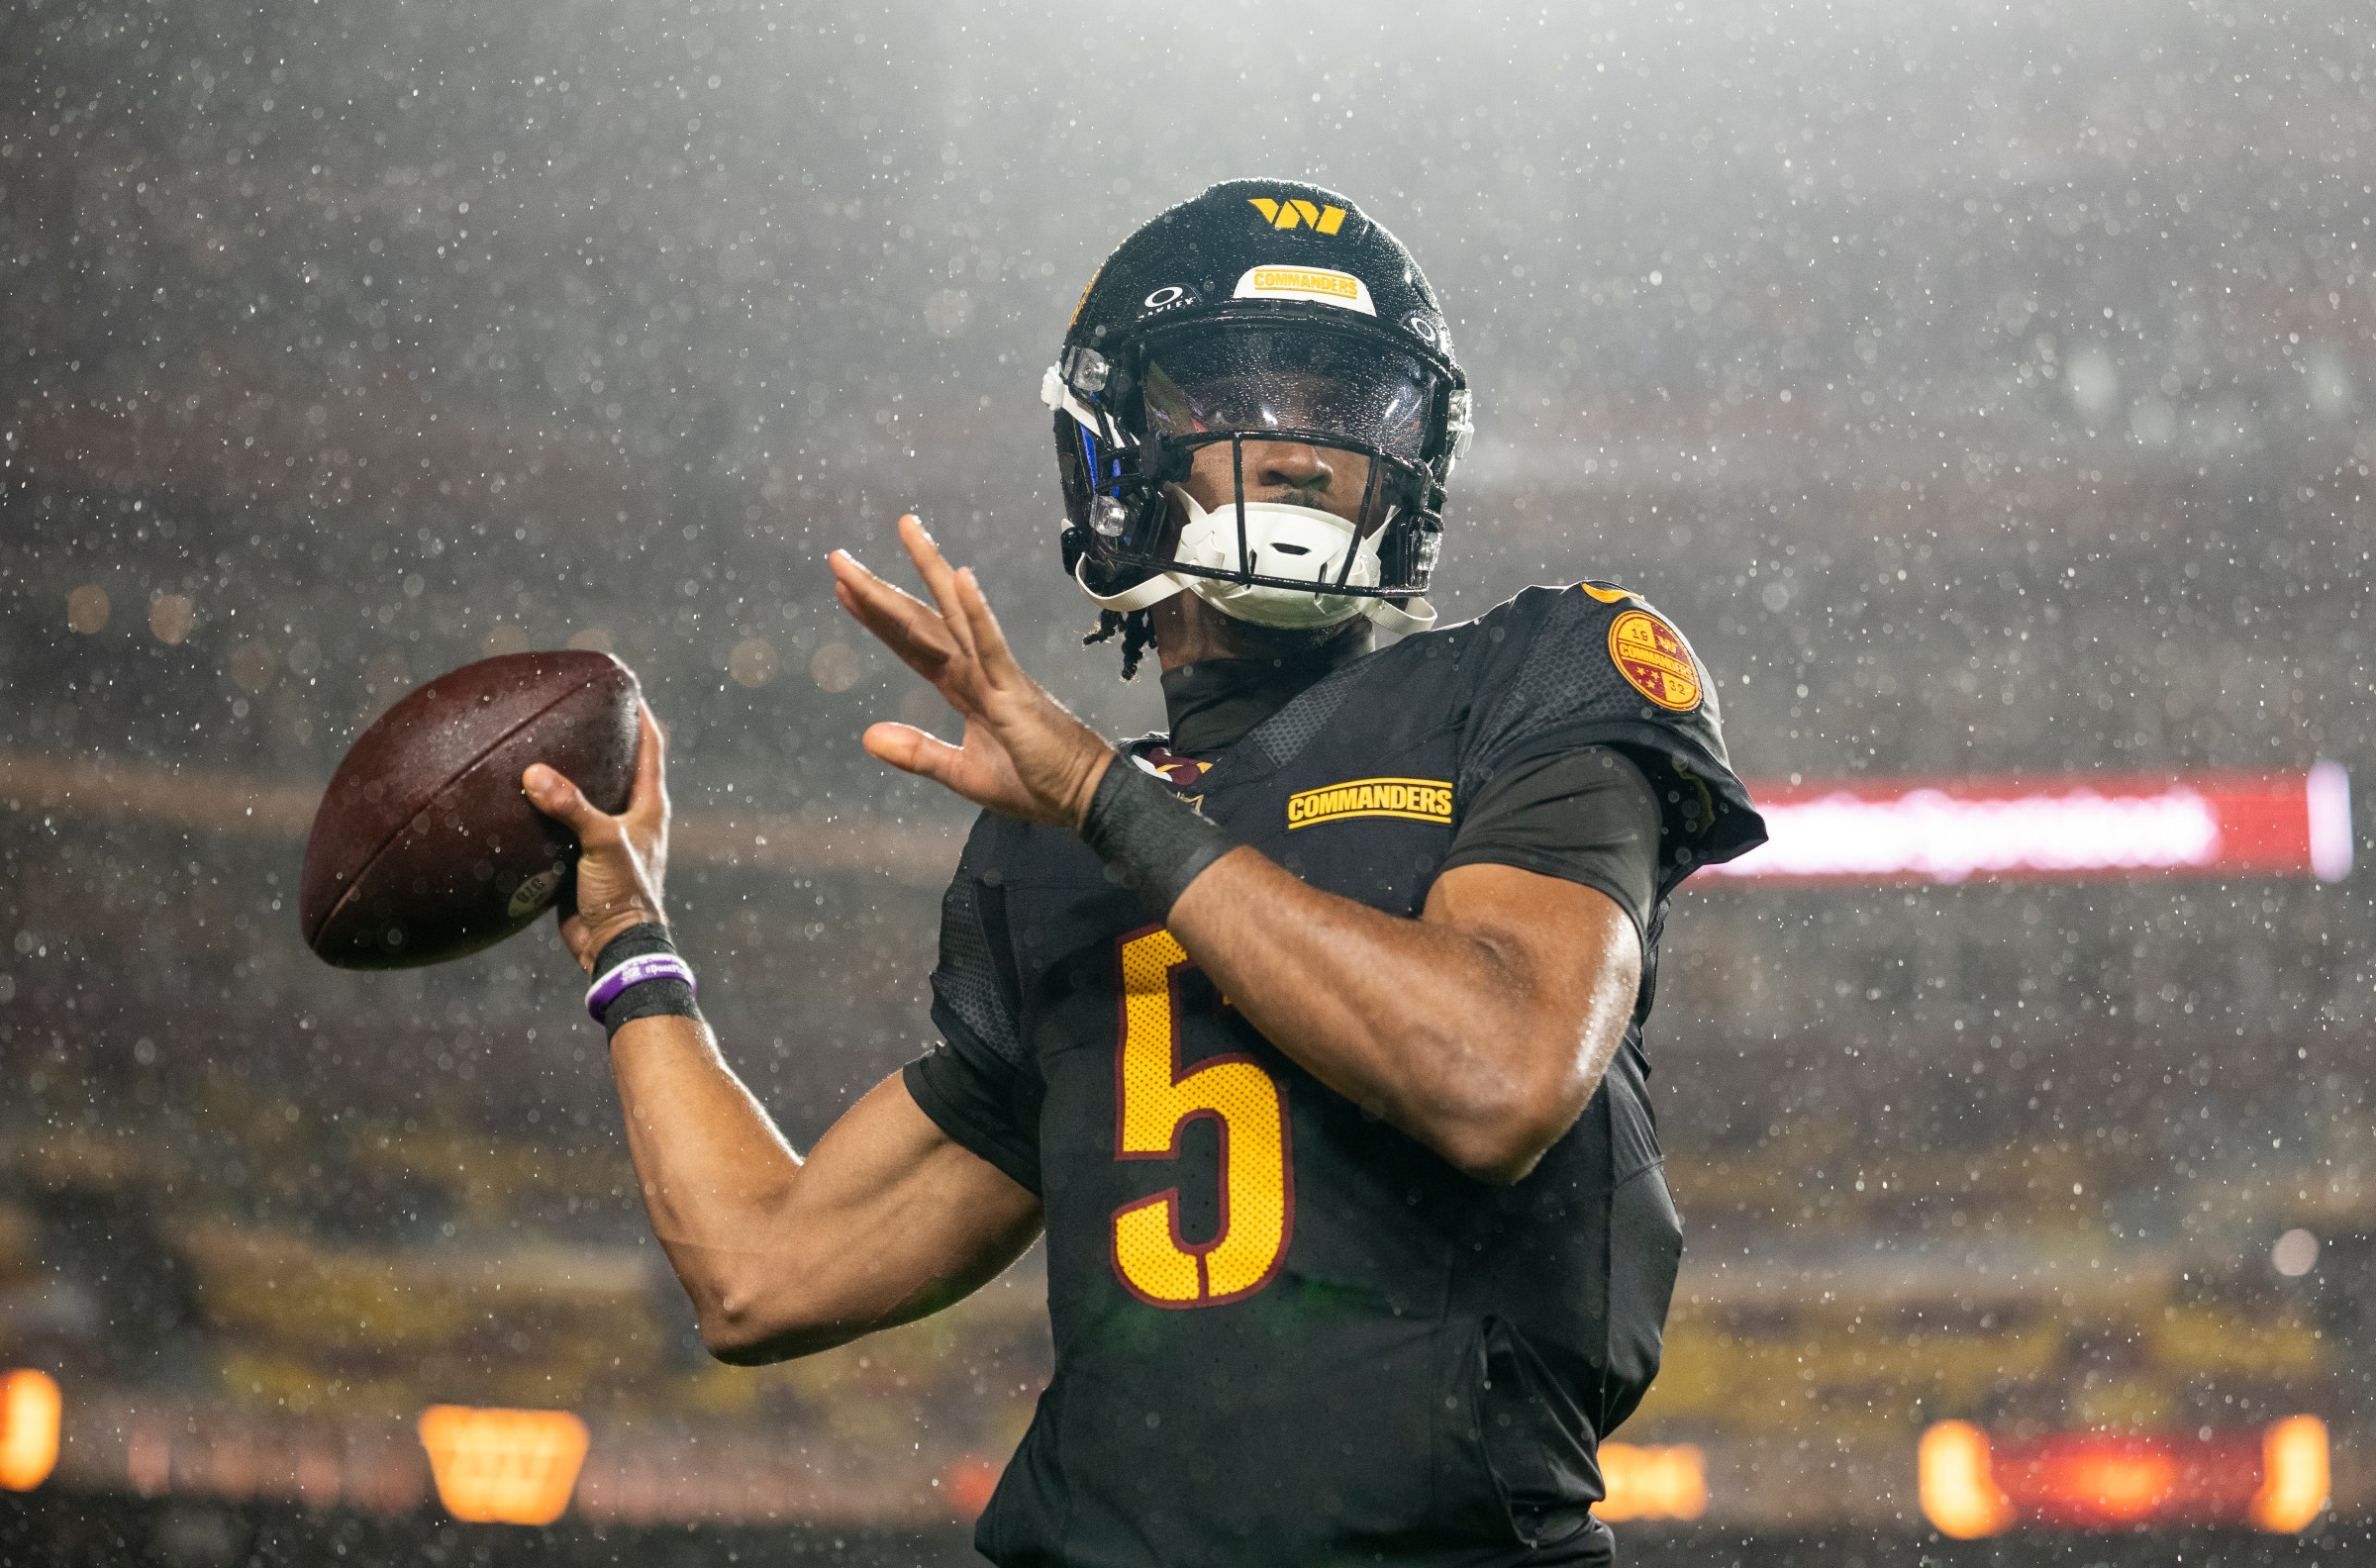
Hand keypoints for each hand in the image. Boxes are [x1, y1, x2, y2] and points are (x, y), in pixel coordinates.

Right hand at [522, 704, 670, 971]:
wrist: (613, 947)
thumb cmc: (624, 895)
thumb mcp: (601, 844)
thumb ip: (571, 808)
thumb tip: (533, 773)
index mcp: (649, 806)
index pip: (650, 746)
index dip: (638, 714)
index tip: (621, 686)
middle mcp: (631, 818)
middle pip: (616, 765)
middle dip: (597, 738)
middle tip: (568, 710)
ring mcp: (604, 839)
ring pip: (585, 796)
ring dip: (566, 776)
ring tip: (534, 747)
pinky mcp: (580, 860)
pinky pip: (560, 826)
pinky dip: (543, 810)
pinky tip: (514, 799)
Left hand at [830, 514, 1113, 826]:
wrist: (1080, 796)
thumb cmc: (1032, 782)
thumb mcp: (961, 773)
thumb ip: (917, 752)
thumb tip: (869, 736)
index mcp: (961, 687)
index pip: (910, 644)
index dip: (876, 617)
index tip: (844, 590)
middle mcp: (974, 669)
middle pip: (919, 620)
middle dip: (879, 589)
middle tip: (839, 557)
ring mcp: (995, 674)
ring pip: (953, 615)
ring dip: (928, 572)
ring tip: (906, 531)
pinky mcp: (1014, 689)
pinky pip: (991, 645)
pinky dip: (977, 612)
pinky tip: (961, 578)